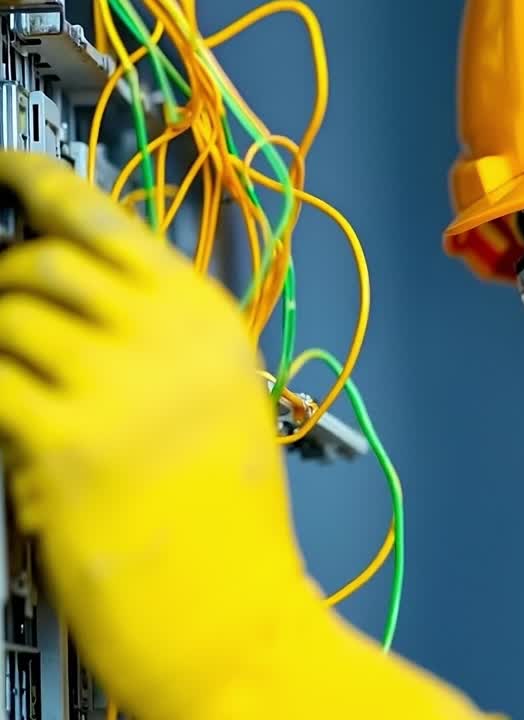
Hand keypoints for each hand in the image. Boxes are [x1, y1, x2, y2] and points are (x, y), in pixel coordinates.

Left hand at [0, 150, 316, 715]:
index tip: (7, 172)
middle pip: (43, 258)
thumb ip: (157, 332)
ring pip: (4, 316)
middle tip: (0, 302)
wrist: (231, 610)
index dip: (38, 183)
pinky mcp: (60, 441)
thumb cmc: (228, 518)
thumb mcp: (218, 398)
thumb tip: (67, 283)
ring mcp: (114, 386)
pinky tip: (9, 413)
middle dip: (3, 275)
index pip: (106, 218)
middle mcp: (166, 337)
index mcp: (209, 320)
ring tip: (8, 375)